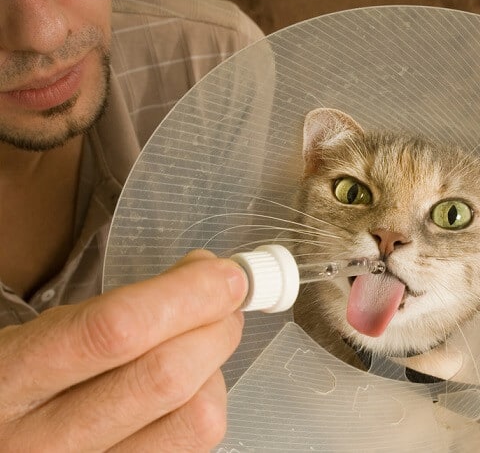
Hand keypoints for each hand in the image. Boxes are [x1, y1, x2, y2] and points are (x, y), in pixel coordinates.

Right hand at [0, 250, 246, 451]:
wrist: (7, 437)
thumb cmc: (28, 380)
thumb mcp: (51, 332)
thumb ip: (124, 304)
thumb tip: (206, 276)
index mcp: (14, 378)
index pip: (116, 330)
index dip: (187, 296)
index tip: (224, 275)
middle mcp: (47, 441)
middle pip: (166, 378)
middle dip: (216, 326)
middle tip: (226, 302)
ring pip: (196, 418)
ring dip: (216, 367)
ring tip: (204, 345)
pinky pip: (196, 441)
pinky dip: (208, 401)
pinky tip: (193, 384)